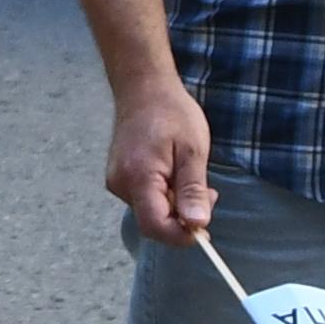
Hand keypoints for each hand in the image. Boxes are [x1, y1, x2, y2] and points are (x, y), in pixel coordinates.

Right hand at [103, 70, 217, 243]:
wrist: (144, 87)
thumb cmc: (171, 113)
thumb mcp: (192, 151)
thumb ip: (193, 190)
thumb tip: (197, 225)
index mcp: (139, 178)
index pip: (156, 227)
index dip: (181, 236)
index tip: (205, 230)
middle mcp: (121, 184)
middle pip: (154, 222)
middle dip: (182, 217)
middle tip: (207, 191)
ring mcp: (117, 181)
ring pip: (150, 211)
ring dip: (175, 204)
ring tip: (188, 173)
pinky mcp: (119, 178)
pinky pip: (145, 199)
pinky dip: (164, 194)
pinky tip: (173, 171)